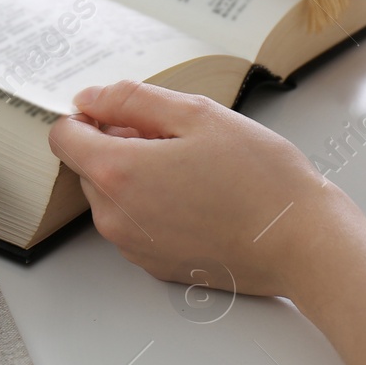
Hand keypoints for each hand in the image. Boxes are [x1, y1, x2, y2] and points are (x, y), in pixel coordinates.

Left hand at [47, 80, 355, 299]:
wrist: (302, 243)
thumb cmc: (259, 178)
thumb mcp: (197, 115)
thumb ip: (133, 100)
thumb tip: (90, 98)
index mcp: (117, 173)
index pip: (63, 137)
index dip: (89, 115)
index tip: (124, 112)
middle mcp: (114, 217)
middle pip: (89, 166)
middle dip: (119, 144)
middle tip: (178, 138)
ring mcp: (132, 247)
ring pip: (113, 196)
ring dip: (138, 176)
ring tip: (195, 169)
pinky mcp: (154, 266)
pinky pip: (135, 224)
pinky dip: (155, 206)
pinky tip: (200, 199)